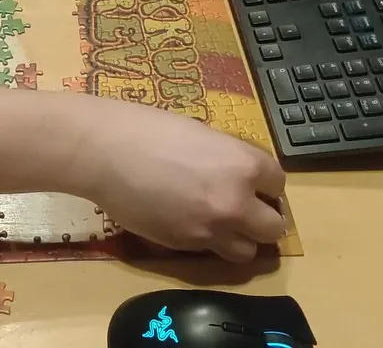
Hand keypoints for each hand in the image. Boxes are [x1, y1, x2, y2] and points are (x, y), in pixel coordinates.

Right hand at [77, 101, 286, 261]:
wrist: (104, 152)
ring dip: (239, 239)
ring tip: (220, 225)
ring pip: (248, 251)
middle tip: (244, 209)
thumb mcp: (201, 134)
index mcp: (243, 164)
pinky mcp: (184, 246)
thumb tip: (235, 174)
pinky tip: (189, 222)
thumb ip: (226, 158)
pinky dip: (207, 242)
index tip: (253, 183)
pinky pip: (211, 253)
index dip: (265, 184)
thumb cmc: (147, 129)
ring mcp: (210, 229)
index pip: (278, 183)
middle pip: (274, 227)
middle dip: (262, 218)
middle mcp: (235, 201)